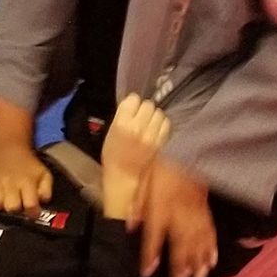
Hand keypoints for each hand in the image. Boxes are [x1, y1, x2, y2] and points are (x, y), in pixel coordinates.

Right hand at [0, 144, 53, 212]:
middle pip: (11, 208)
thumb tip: (42, 202)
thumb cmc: (28, 164)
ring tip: (4, 200)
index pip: (31, 206)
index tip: (33, 212)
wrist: (10, 146)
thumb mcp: (44, 174)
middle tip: (17, 203)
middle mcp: (10, 184)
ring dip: (0, 205)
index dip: (33, 212)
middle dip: (16, 209)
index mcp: (27, 183)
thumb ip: (46, 191)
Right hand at [101, 95, 170, 218]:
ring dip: (154, 116)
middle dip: (144, 109)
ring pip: (158, 113)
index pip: (133, 99)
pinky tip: (155, 130)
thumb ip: (121, 117)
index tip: (131, 109)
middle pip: (148, 104)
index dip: (132, 104)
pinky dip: (162, 124)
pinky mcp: (160, 141)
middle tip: (140, 118)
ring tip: (148, 124)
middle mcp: (138, 126)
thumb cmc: (113, 156)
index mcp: (122, 123)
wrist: (123, 177)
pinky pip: (166, 123)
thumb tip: (131, 105)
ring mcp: (151, 134)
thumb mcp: (111, 132)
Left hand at [130, 158, 217, 276]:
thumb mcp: (144, 180)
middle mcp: (179, 214)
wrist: (191, 148)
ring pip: (198, 242)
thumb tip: (129, 226)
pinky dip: (212, 248)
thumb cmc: (163, 164)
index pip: (154, 235)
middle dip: (180, 266)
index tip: (147, 272)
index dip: (150, 255)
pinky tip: (212, 260)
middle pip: (181, 244)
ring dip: (198, 262)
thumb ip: (137, 205)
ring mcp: (195, 213)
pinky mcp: (206, 210)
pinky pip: (210, 232)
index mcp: (161, 207)